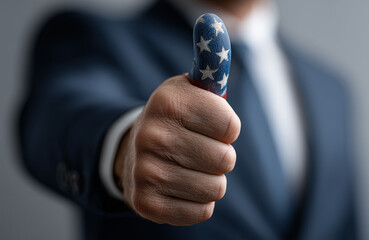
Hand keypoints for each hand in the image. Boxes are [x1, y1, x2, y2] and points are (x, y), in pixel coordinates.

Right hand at [114, 75, 240, 225]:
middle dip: (221, 156)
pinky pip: (202, 210)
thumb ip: (210, 67)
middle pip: (225, 159)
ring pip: (216, 188)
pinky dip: (200, 201)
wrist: (134, 152)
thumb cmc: (177, 121)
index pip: (230, 126)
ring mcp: (145, 171)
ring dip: (212, 180)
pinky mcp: (146, 203)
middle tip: (202, 149)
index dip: (228, 129)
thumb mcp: (191, 91)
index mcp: (167, 101)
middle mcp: (151, 135)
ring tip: (191, 168)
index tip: (214, 126)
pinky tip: (183, 187)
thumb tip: (216, 23)